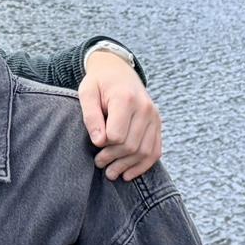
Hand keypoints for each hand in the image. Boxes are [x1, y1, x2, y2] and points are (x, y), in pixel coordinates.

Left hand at [78, 51, 161, 181]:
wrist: (118, 70)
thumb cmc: (99, 83)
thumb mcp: (87, 93)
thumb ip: (91, 116)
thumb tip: (99, 142)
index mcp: (125, 99)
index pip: (117, 135)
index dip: (104, 145)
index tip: (95, 146)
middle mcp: (144, 108)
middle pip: (131, 145)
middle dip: (114, 159)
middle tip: (99, 163)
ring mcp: (154, 116)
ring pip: (145, 151)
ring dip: (127, 166)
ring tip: (111, 172)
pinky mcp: (158, 123)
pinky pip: (155, 151)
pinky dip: (143, 165)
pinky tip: (128, 173)